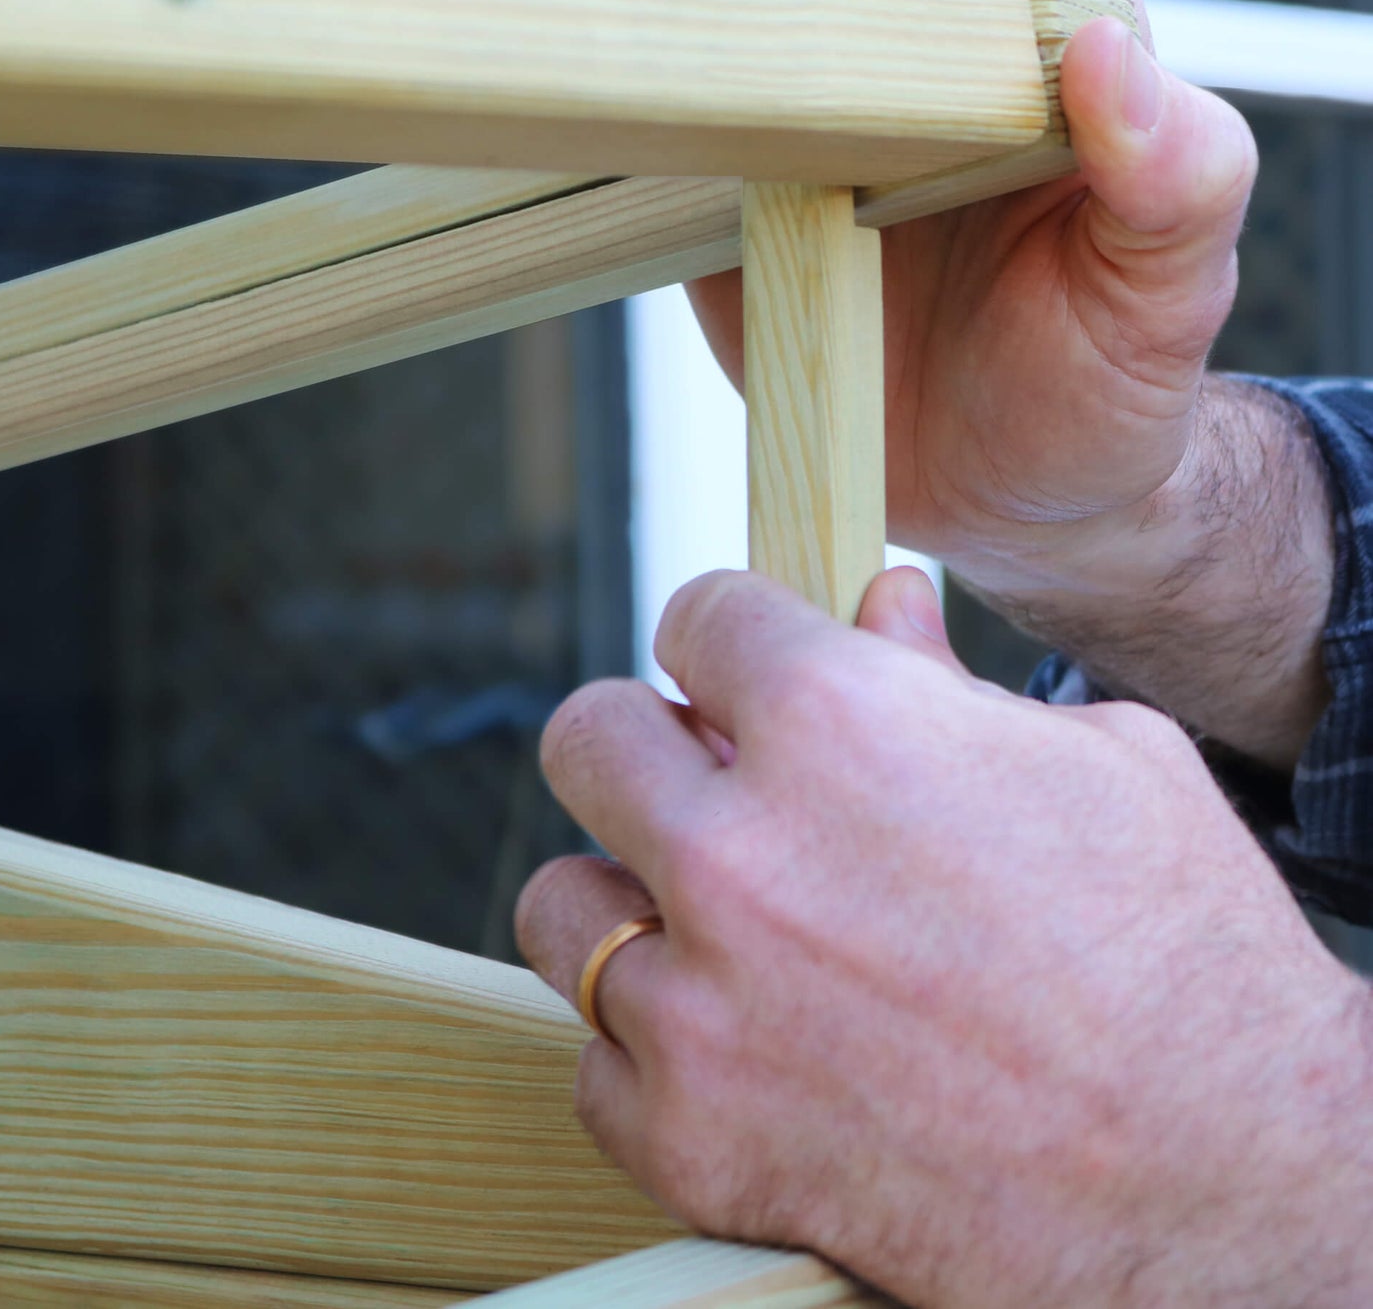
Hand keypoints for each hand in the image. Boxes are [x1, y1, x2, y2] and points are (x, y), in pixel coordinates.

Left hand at [517, 569, 1372, 1307]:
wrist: (1234, 1193)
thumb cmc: (1187, 962)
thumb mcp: (1098, 765)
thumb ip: (949, 678)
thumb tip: (880, 606)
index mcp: (839, 721)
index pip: (697, 615)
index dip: (731, 637)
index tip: (743, 674)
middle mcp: (741, 853)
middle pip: (587, 737)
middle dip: (646, 746)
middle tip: (707, 786)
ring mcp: (702, 1007)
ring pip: (563, 904)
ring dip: (628, 901)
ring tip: (720, 928)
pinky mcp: (690, 1141)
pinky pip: (598, 1064)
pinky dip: (657, 1056)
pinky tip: (747, 1052)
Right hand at [631, 0, 1257, 595]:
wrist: (996, 498)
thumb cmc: (1098, 389)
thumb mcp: (1164, 298)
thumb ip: (1179, 176)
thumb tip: (1104, 59)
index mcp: (1035, 25)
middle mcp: (916, 44)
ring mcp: (809, 108)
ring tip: (687, 31)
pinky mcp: (729, 183)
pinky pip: (672, 93)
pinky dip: (642, 72)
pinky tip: (643, 105)